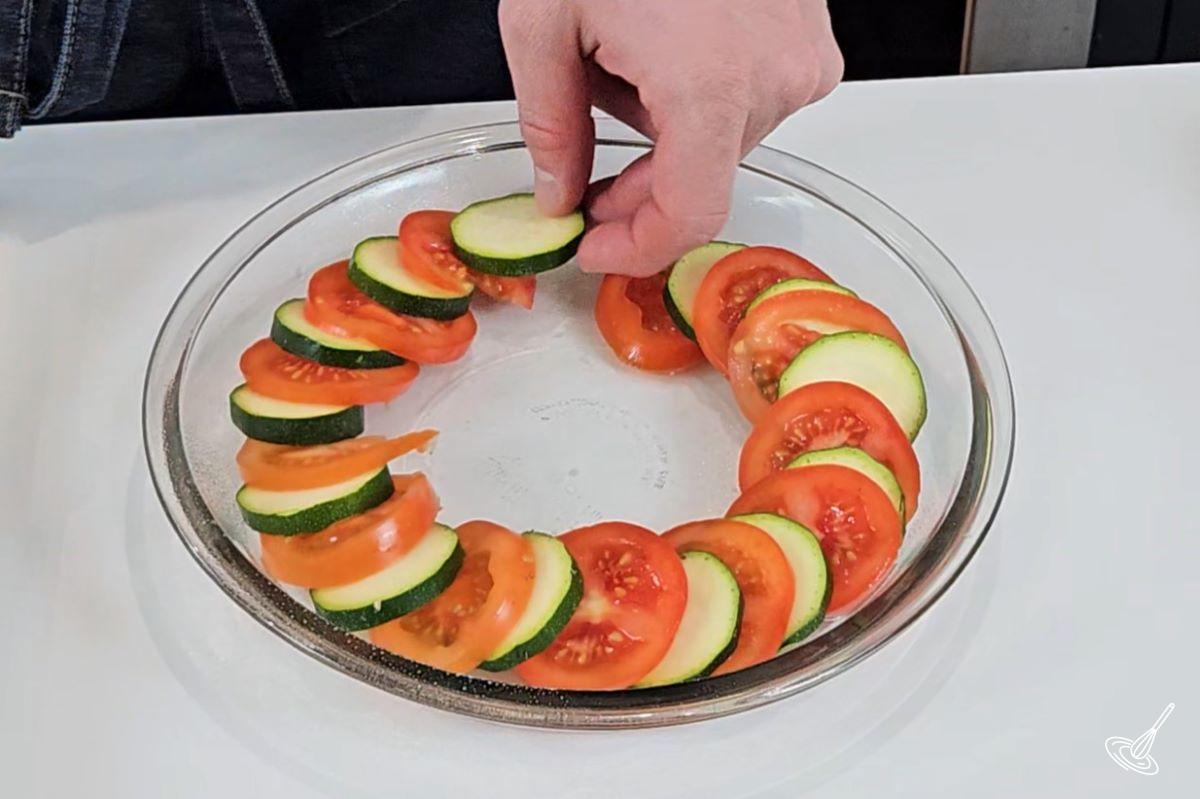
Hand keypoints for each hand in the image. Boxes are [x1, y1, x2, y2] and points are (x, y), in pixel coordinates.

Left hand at [499, 0, 842, 275]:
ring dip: (665, 130)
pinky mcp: (811, 44)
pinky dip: (699, 98)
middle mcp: (774, 78)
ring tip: (627, 57)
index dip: (637, 248)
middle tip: (583, 165)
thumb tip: (557, 192)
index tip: (597, 247)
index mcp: (710, 83)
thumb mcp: (544, 19)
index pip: (689, 215)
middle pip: (701, 179)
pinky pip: (750, 102)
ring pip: (721, 143)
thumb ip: (548, 123)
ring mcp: (802, 59)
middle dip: (635, 181)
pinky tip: (666, 48)